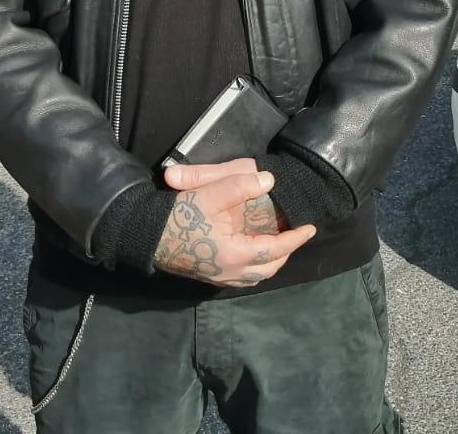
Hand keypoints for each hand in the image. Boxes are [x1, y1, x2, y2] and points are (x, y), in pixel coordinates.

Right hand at [152, 168, 314, 286]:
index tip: (311, 228)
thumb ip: (241, 186)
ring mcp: (219, 277)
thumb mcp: (210, 194)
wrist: (146, 235)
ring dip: (270, 261)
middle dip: (286, 253)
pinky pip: (242, 277)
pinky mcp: (209, 275)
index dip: (296, 238)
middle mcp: (231, 272)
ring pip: (255, 276)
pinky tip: (252, 252)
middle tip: (296, 235)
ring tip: (277, 244)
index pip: (276, 249)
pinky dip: (255, 266)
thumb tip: (269, 181)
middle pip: (269, 268)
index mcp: (236, 254)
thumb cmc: (180, 215)